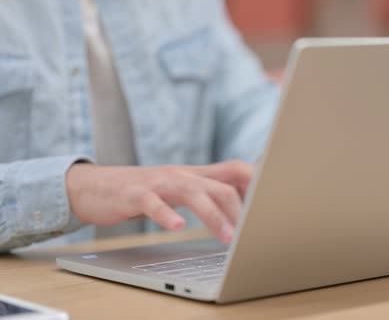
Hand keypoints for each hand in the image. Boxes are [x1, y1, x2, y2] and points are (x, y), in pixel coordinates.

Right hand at [66, 161, 252, 243]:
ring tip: (228, 237)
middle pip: (221, 185)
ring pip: (192, 192)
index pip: (236, 169)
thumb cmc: (145, 191)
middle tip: (253, 233)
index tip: (275, 203)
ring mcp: (158, 182)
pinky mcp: (134, 194)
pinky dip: (165, 215)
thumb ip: (208, 193)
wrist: (95, 187)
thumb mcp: (180, 189)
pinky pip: (152, 203)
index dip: (258, 183)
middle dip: (241, 209)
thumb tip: (242, 206)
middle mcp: (181, 175)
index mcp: (195, 175)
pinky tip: (177, 227)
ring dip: (213, 215)